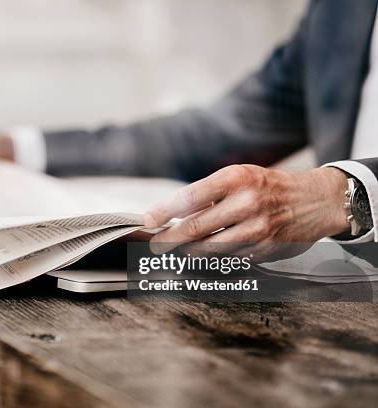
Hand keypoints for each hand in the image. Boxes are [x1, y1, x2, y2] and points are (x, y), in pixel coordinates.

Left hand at [143, 164, 349, 260]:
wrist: (316, 200)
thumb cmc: (268, 186)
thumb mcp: (240, 176)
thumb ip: (208, 194)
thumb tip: (173, 214)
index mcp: (235, 178)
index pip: (189, 197)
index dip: (163, 211)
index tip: (147, 220)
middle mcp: (246, 203)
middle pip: (194, 228)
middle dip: (169, 239)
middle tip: (156, 244)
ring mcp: (256, 229)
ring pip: (208, 248)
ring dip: (189, 251)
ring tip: (180, 248)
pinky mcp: (264, 250)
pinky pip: (228, 257)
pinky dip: (214, 256)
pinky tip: (207, 253)